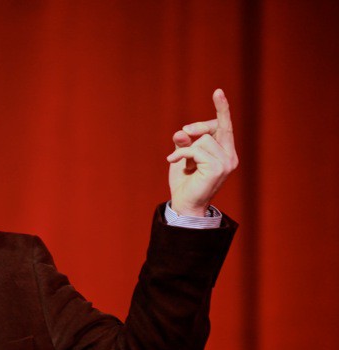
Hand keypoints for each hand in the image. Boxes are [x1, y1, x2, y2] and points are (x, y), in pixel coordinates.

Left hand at [166, 89, 237, 215]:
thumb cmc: (185, 181)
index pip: (225, 126)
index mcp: (225, 152)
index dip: (222, 109)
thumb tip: (182, 132)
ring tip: (180, 161)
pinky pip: (196, 149)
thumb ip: (184, 142)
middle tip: (181, 134)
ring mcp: (226, 163)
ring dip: (186, 148)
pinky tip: (173, 161)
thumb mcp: (182, 156)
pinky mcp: (218, 168)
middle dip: (195, 128)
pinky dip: (182, 154)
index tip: (218, 91)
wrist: (184, 204)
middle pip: (213, 128)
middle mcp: (230, 156)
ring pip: (203, 139)